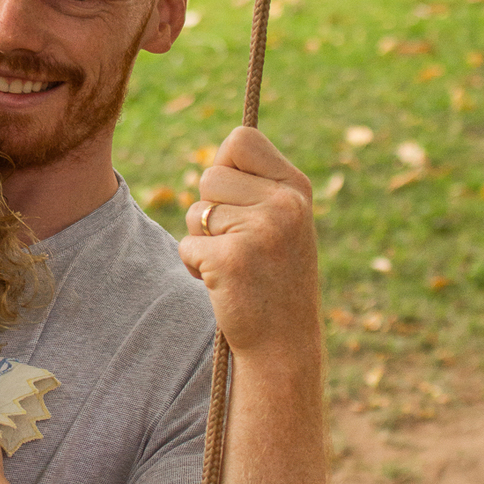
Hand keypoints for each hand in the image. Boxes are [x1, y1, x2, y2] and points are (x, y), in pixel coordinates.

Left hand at [178, 126, 320, 359]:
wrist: (284, 344)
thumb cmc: (274, 279)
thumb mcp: (282, 222)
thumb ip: (254, 187)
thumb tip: (213, 161)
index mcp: (296, 188)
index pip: (241, 139)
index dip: (224, 164)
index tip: (235, 198)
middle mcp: (284, 205)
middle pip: (209, 175)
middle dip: (209, 209)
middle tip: (235, 242)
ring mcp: (260, 231)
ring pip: (195, 212)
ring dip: (200, 240)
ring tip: (233, 265)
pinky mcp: (231, 260)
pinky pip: (186, 245)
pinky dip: (195, 266)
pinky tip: (224, 284)